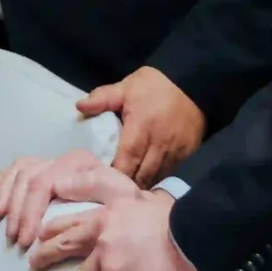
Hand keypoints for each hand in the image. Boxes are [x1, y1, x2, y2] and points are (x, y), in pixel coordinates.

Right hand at [0, 147, 138, 248]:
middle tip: (14, 239)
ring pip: (19, 172)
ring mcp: (53, 162)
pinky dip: (5, 182)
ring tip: (1, 221)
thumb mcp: (121, 197)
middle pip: (28, 179)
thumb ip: (95, 187)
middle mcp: (64, 158)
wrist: (137, 206)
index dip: (31, 212)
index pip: (44, 183)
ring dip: (7, 197)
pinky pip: (17, 168)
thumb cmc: (129, 208)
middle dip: (18, 211)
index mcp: (79, 163)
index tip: (27, 241)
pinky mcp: (46, 168)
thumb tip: (58, 187)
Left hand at [31, 190, 204, 270]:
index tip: (42, 233)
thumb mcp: (149, 199)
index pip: (76, 216)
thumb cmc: (180, 215)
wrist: (194, 229)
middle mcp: (101, 230)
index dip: (56, 225)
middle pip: (66, 242)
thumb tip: (140, 207)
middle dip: (46, 253)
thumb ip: (136, 204)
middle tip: (32, 263)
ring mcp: (107, 256)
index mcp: (109, 209)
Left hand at [77, 67, 204, 186]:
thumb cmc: (154, 85)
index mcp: (141, 128)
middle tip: (114, 189)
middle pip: (142, 176)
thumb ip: (102, 98)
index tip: (103, 182)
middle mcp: (159, 144)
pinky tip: (149, 177)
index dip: (115, 175)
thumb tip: (79, 107)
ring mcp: (176, 150)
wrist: (192, 82)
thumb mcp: (126, 87)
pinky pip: (171, 171)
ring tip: (130, 188)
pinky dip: (158, 176)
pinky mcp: (188, 152)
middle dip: (127, 185)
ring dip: (143, 183)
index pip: (126, 161)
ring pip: (157, 177)